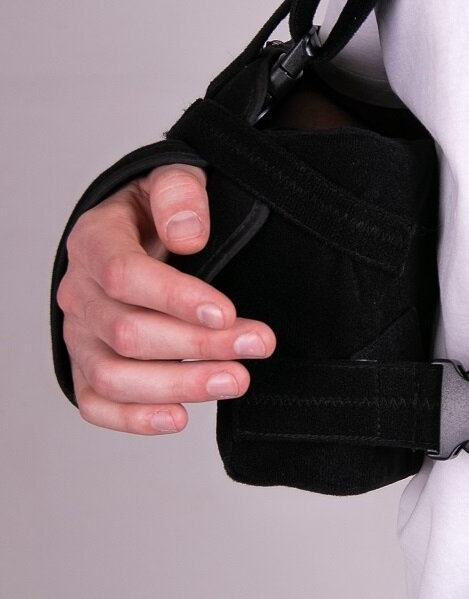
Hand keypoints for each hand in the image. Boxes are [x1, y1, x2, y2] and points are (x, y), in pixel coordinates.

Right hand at [56, 163, 276, 434]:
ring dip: (179, 383)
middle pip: (127, 332)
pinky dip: (134, 418)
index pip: (123, 275)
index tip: (227, 311)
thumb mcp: (173, 180)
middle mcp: (80, 292)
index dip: (176, 297)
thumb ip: (180, 194)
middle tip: (257, 345)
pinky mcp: (90, 369)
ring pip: (113, 374)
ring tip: (236, 380)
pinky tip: (181, 416)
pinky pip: (96, 403)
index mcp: (95, 241)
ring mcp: (82, 335)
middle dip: (199, 343)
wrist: (140, 232)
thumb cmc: (158, 210)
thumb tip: (189, 234)